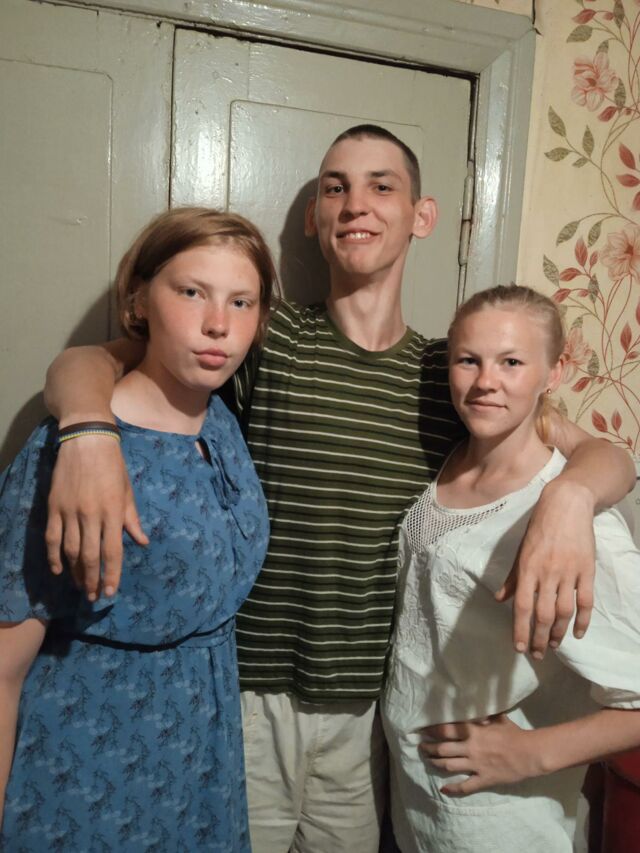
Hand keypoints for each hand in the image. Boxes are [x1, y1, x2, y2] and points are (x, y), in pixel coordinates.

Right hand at [45, 435, 147, 599]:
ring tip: (79, 586)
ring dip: (74, 572)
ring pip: (70, 551)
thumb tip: (142, 542)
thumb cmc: (113, 465)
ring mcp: (70, 511)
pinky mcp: (54, 506)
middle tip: (92, 597)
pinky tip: (58, 570)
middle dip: (91, 580)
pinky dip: (54, 556)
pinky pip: (52, 537)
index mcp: (112, 512)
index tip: (110, 593)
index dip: (112, 575)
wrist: (87, 440)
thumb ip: (132, 518)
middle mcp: (91, 515)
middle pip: (90, 557)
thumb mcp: (127, 491)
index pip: (112, 551)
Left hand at [420, 715, 541, 794]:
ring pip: (449, 765)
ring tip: (428, 761)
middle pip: (443, 748)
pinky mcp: (483, 779)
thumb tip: (476, 703)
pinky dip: (453, 789)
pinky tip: (443, 789)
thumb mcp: (498, 718)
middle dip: (429, 748)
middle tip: (421, 747)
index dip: (432, 730)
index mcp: (473, 731)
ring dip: (436, 763)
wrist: (529, 753)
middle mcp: (471, 747)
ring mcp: (476, 765)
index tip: (422, 730)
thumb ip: (484, 713)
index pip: (446, 730)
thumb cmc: (514, 733)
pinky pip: (465, 786)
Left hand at [496, 478, 594, 657]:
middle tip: (537, 654)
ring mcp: (568, 573)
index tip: (518, 648)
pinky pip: (586, 601)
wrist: (566, 506)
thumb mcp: (521, 550)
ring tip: (554, 645)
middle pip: (543, 614)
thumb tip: (499, 599)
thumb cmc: (539, 528)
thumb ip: (512, 577)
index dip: (519, 630)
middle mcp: (546, 573)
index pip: (521, 606)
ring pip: (564, 611)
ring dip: (559, 633)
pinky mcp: (586, 570)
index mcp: (527, 569)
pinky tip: (578, 633)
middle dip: (539, 638)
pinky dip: (583, 620)